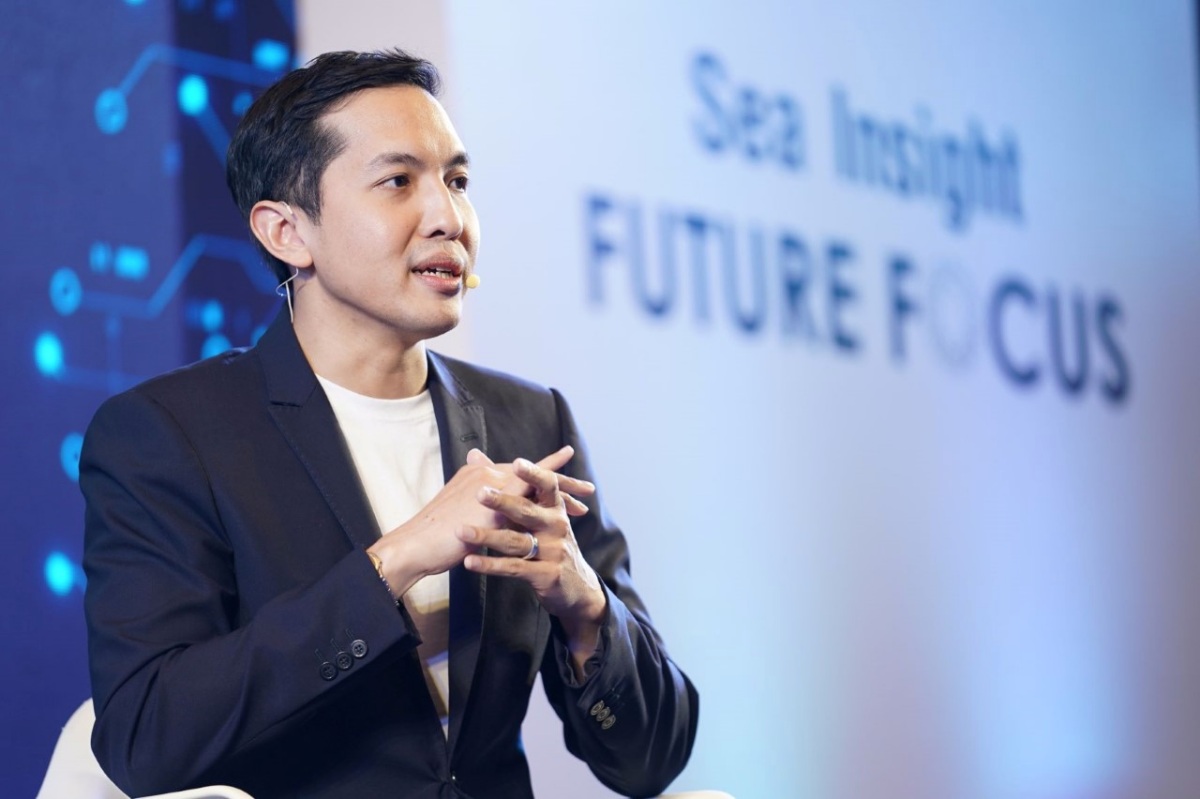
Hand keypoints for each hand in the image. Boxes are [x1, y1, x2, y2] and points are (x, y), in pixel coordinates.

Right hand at [367, 447, 592, 597]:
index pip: (520, 470)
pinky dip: (545, 515)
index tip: (570, 465)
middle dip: (563, 483)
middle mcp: (488, 476)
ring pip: (536, 492)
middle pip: (535, 476)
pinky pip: (525, 511)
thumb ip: (473, 484)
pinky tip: (564, 523)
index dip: (545, 470)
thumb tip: (479, 464)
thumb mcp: (456, 500)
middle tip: (589, 489)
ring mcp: (490, 492)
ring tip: (584, 507)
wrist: (415, 545)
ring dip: (561, 500)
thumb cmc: (435, 529)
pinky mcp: (491, 511)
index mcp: (481, 473)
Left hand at [455, 454, 606, 667]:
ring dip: (487, 536)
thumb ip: (511, 489)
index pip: (547, 486)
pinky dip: (490, 565)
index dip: (533, 474)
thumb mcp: (538, 517)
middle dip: (503, 501)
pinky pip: (514, 568)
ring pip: (516, 541)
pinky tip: (470, 561)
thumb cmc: (549, 545)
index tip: (518, 463)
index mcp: (555, 509)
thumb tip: (475, 456)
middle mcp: (557, 526)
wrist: (577, 590)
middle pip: (527, 510)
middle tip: (480, 493)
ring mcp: (553, 551)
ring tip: (462, 531)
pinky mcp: (546, 574)